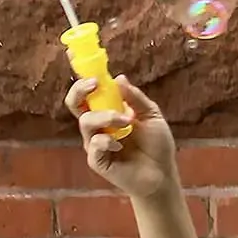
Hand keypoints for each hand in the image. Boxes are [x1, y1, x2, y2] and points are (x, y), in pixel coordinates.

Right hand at [66, 76, 178, 201]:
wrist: (163, 174)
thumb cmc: (157, 145)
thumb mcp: (151, 116)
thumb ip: (135, 98)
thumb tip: (119, 78)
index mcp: (106, 111)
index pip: (87, 92)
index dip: (81, 78)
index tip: (83, 64)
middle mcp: (96, 126)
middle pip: (74, 103)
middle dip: (80, 90)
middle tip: (96, 84)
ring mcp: (94, 143)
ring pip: (86, 122)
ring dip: (106, 116)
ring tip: (127, 121)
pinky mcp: (97, 161)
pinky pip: (93, 145)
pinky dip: (105, 141)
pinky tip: (120, 145)